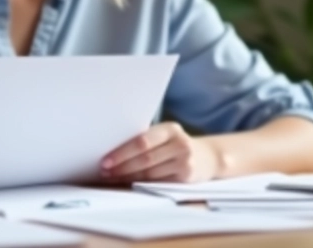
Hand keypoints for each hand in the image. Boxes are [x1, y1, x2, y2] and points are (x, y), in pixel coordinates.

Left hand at [100, 122, 220, 182]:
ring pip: (150, 173)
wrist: (208, 157)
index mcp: (170, 129)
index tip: (105, 160)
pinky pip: (157, 182)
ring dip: (127, 177)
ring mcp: (185, 162)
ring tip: (111, 178)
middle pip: (145, 159)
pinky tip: (127, 183)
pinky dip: (140, 184)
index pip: (142, 141)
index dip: (122, 152)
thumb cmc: (175, 145)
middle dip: (121, 167)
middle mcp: (180, 144)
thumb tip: (111, 149)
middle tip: (104, 172)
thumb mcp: (165, 136)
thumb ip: (146, 139)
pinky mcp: (186, 177)